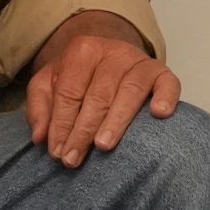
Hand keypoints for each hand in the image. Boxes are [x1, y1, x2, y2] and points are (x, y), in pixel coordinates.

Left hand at [27, 11, 180, 167]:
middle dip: (83, 130)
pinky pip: (168, 83)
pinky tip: (158, 114)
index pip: (69, 92)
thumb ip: (41, 107)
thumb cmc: (78, 78)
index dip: (61, 124)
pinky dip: (165, 97)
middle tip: (73, 159)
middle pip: (97, 94)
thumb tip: (41, 136)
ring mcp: (140, 61)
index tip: (56, 152)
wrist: (109, 57)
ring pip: (130, 91)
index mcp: (82, 50)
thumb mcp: (49, 84)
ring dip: (116, 120)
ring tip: (103, 146)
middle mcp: (113, 52)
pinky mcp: (162, 73)